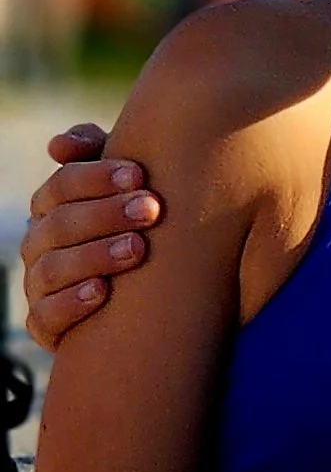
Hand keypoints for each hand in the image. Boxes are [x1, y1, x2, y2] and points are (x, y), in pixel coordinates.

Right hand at [22, 130, 160, 344]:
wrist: (148, 301)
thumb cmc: (138, 228)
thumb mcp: (127, 188)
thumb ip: (97, 153)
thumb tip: (58, 146)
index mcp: (53, 207)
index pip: (61, 185)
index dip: (96, 177)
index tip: (139, 175)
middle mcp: (39, 244)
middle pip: (59, 224)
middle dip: (106, 214)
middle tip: (151, 209)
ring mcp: (39, 285)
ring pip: (53, 268)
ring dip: (95, 256)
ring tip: (136, 249)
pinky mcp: (46, 325)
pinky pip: (45, 316)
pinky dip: (71, 304)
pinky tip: (102, 292)